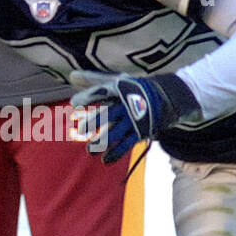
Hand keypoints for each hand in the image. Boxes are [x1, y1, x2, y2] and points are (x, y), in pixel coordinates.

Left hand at [69, 70, 200, 163]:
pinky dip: (116, 153)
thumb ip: (92, 79)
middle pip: (107, 114)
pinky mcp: (140, 131)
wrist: (164, 97)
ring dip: (102, 143)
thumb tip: (71, 75)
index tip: (74, 104)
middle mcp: (125, 105)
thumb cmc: (130, 88)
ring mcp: (133, 119)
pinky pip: (127, 144)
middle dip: (93, 122)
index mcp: (117, 90)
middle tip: (80, 131)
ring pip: (116, 133)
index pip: (100, 93)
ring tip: (89, 151)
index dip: (87, 98)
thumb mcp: (114, 80)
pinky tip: (105, 160)